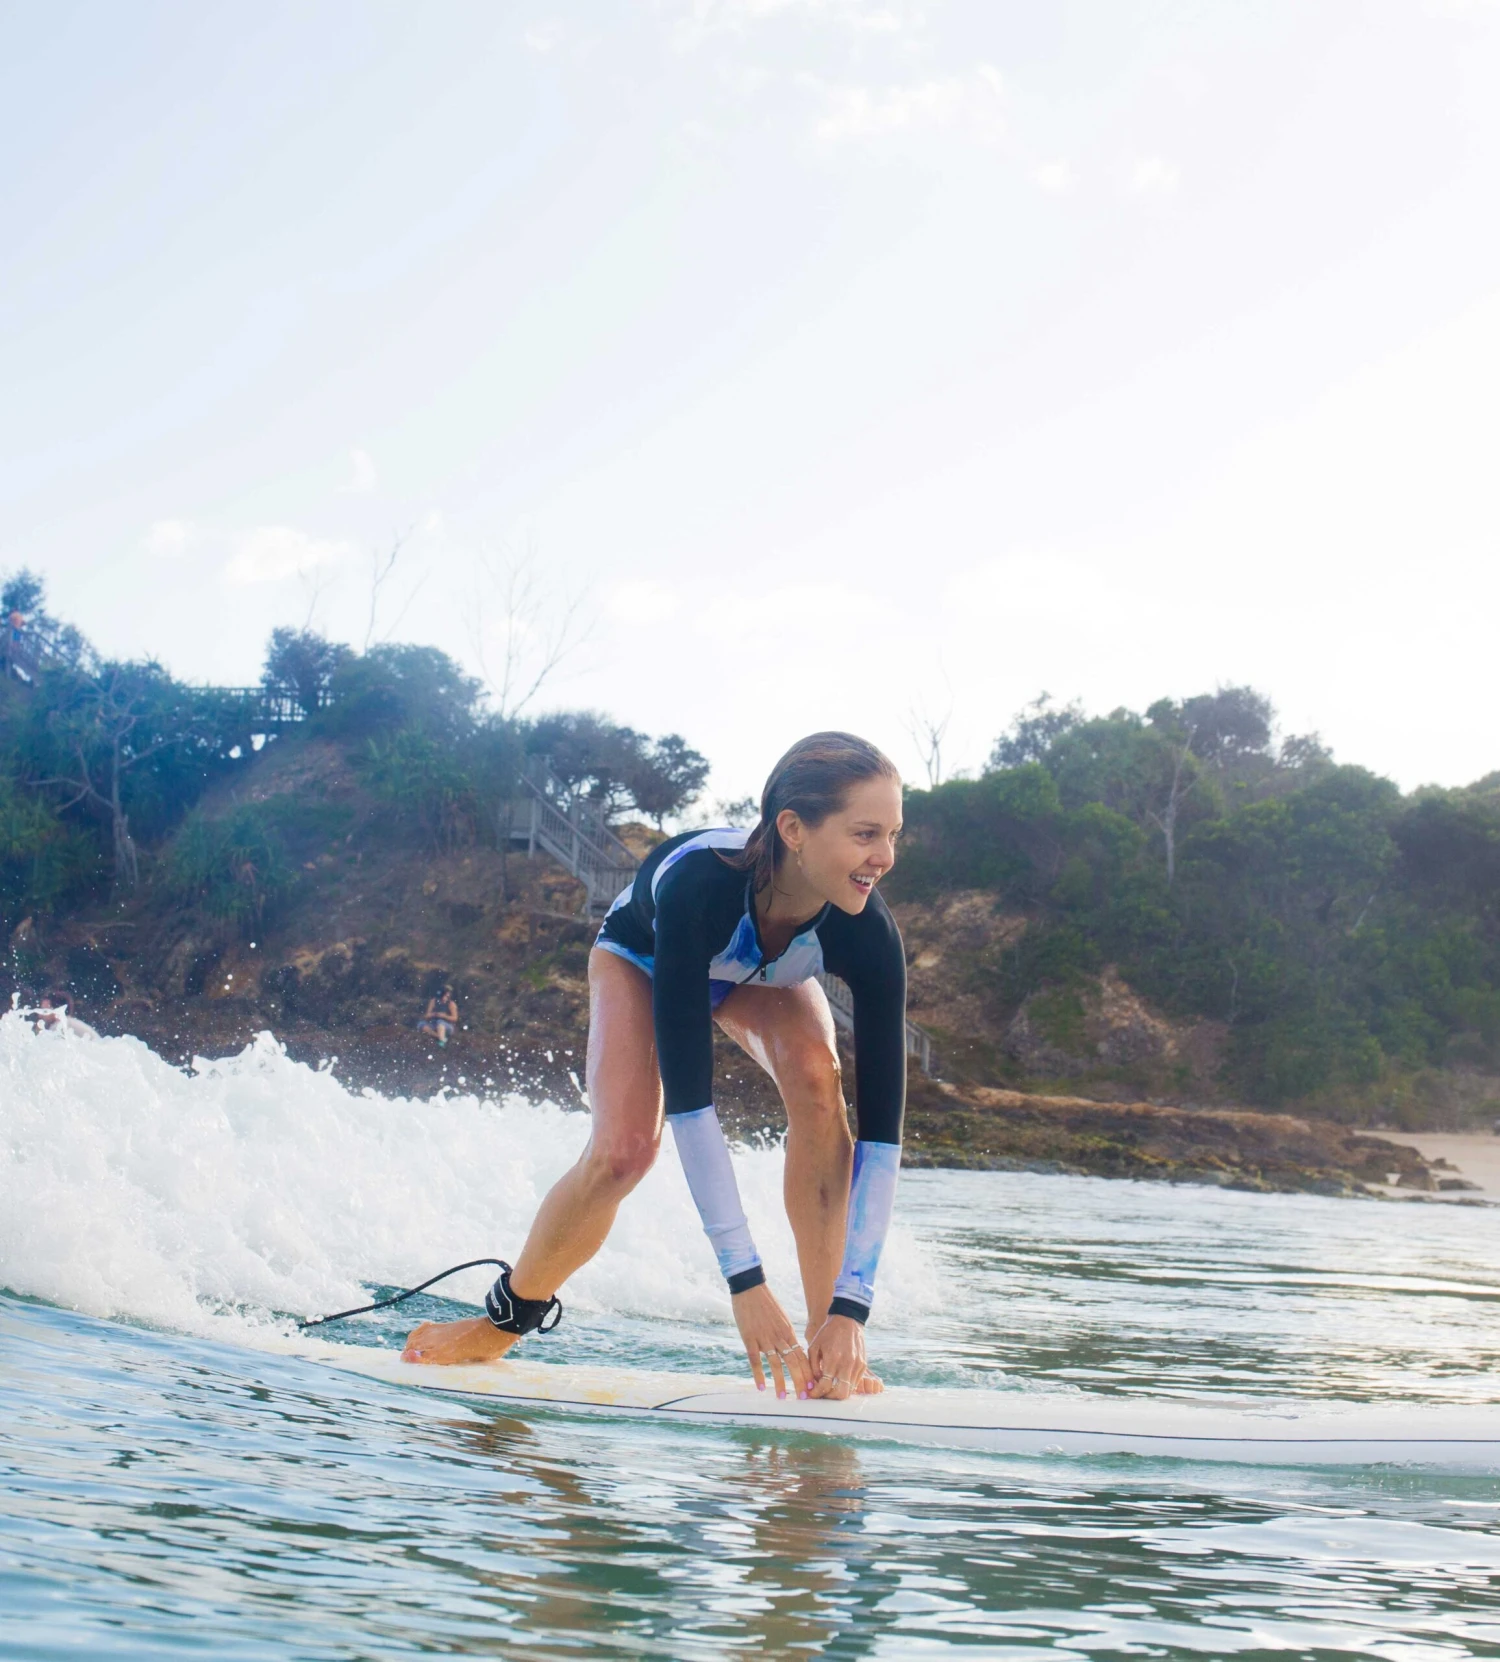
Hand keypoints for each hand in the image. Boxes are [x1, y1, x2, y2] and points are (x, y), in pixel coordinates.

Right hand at [731, 1283, 811, 1399]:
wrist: (750, 1288)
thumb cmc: (766, 1303)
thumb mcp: (782, 1318)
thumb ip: (787, 1334)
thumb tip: (793, 1349)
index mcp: (788, 1332)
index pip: (802, 1356)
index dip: (808, 1372)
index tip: (813, 1386)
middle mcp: (779, 1337)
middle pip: (793, 1363)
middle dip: (800, 1381)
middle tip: (804, 1398)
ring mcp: (764, 1338)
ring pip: (776, 1364)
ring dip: (781, 1382)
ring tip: (784, 1397)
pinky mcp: (750, 1338)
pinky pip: (755, 1360)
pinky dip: (759, 1374)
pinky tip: (761, 1387)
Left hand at [807, 1314, 880, 1399]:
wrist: (847, 1319)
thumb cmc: (828, 1332)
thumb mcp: (814, 1346)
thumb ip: (812, 1366)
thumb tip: (814, 1383)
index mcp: (833, 1358)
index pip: (825, 1386)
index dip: (817, 1393)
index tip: (812, 1393)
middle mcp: (847, 1364)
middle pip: (840, 1394)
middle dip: (829, 1397)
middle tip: (822, 1392)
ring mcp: (857, 1365)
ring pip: (849, 1390)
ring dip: (838, 1391)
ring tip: (830, 1385)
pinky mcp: (863, 1365)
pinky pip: (855, 1382)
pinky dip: (846, 1384)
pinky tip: (838, 1378)